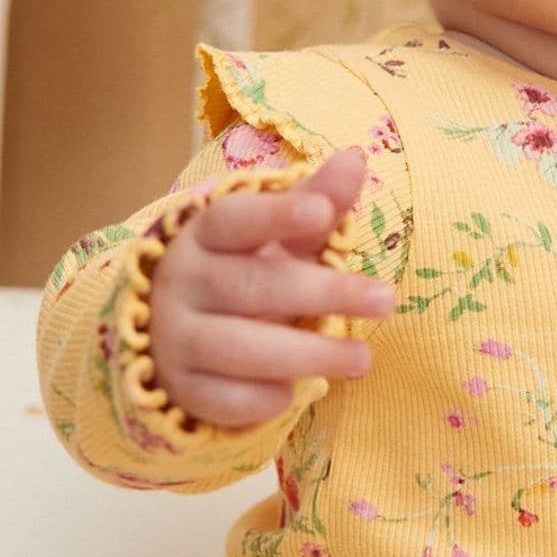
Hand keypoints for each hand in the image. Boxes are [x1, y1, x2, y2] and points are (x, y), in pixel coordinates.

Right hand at [147, 144, 396, 429]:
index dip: (277, 214)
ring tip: (363, 358)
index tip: (323, 213)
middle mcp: (183, 283)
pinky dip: (264, 398)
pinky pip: (225, 399)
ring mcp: (176, 337)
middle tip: (386, 300)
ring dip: (308, 354)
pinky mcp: (180, 387)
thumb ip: (315, 201)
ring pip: (241, 348)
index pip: (236, 219)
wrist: (169, 333)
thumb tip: (356, 157)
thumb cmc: (241, 272)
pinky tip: (297, 390)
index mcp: (205, 235)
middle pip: (253, 287)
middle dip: (324, 293)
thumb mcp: (275, 237)